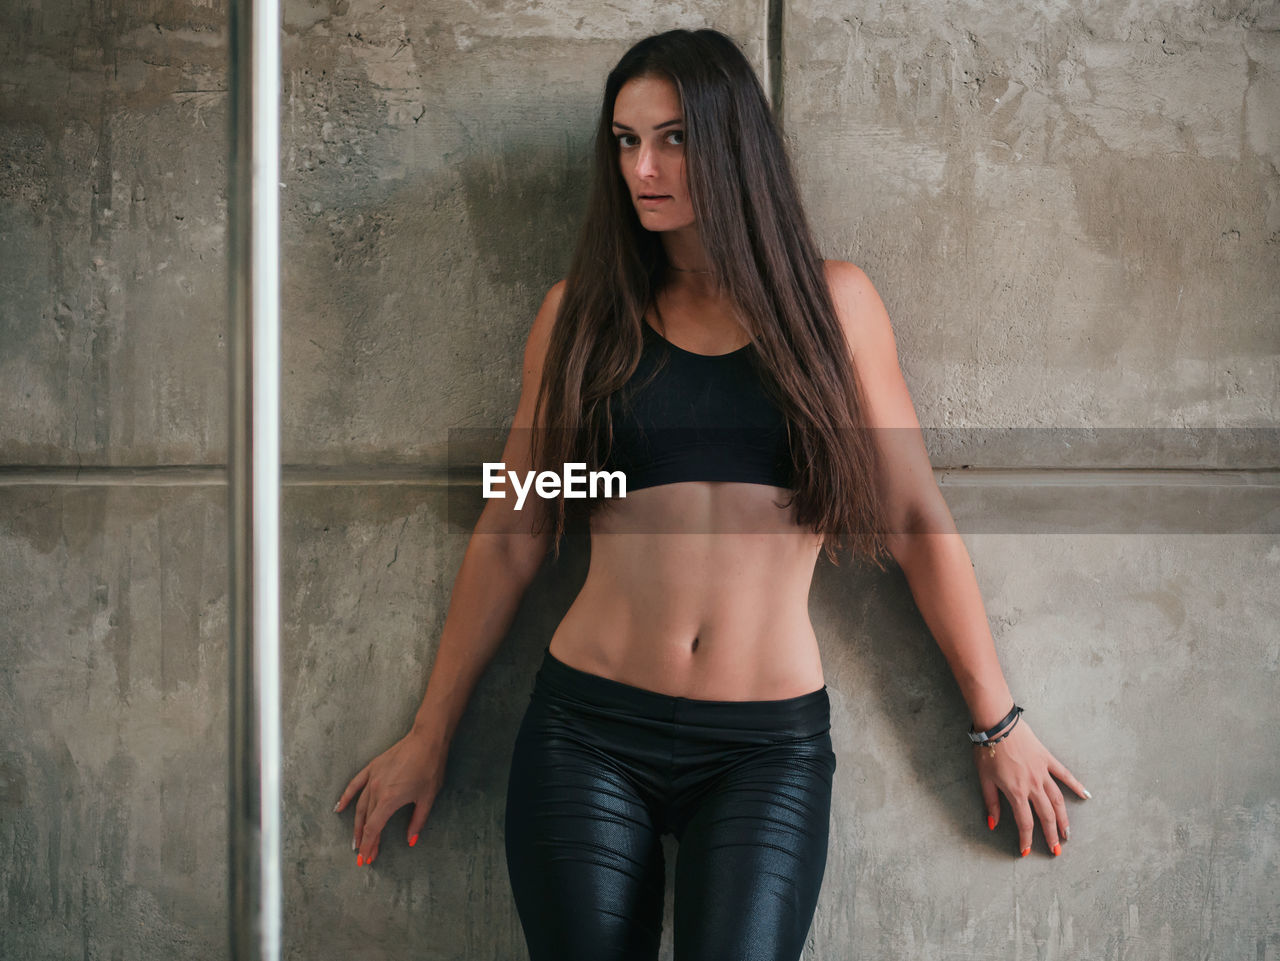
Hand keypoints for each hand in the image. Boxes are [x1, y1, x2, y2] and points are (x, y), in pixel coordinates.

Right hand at [334, 728, 447, 866]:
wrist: (427, 740)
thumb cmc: (430, 768)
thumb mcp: (427, 799)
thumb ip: (417, 822)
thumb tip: (411, 840)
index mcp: (389, 800)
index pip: (374, 828)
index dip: (369, 845)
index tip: (366, 859)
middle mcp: (376, 790)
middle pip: (366, 820)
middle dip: (365, 839)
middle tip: (364, 855)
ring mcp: (372, 778)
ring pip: (359, 806)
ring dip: (356, 824)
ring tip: (355, 840)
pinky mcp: (372, 767)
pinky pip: (355, 784)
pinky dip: (346, 797)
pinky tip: (339, 808)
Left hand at [974, 719, 1089, 856]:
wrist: (997, 725)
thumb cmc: (987, 751)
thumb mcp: (985, 779)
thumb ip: (992, 803)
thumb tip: (993, 824)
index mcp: (1016, 792)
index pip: (1025, 822)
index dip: (1026, 839)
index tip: (1026, 851)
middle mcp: (1033, 785)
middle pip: (1046, 816)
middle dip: (1052, 835)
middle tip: (1057, 850)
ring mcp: (1043, 772)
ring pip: (1058, 800)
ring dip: (1064, 818)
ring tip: (1068, 833)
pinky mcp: (1047, 759)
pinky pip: (1065, 775)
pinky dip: (1076, 786)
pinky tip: (1086, 796)